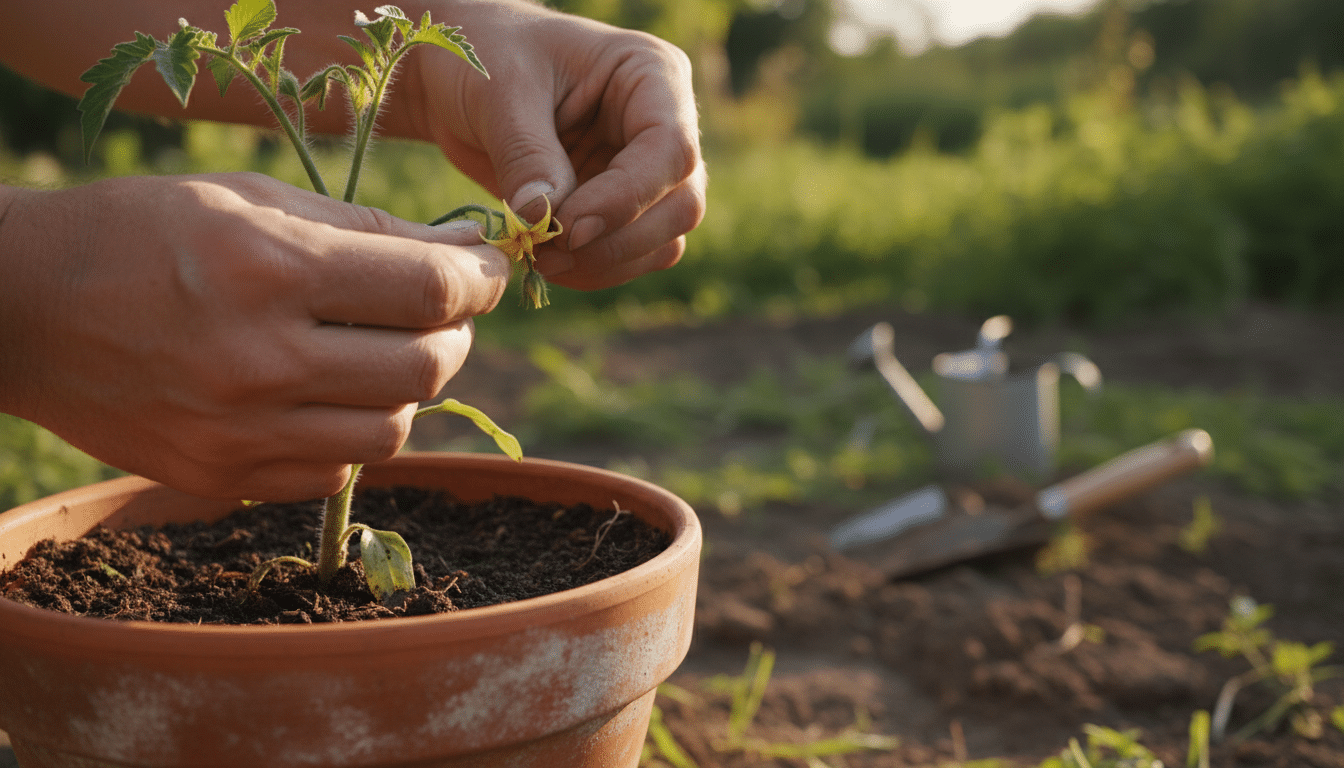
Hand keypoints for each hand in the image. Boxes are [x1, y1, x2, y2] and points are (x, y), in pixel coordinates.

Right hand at [0, 173, 508, 500]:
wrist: (25, 307)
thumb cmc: (141, 230)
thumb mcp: (250, 198)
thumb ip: (363, 228)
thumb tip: (459, 251)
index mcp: (270, 270)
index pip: (429, 289)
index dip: (479, 279)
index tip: (486, 270)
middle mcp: (261, 359)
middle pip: (425, 368)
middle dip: (456, 334)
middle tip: (442, 311)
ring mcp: (240, 431)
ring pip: (391, 431)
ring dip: (409, 390)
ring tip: (385, 354)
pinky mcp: (221, 476)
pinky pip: (336, 471)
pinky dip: (353, 434)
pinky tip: (330, 396)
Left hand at [402, 0, 706, 290]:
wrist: (456, 76)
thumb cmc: (481, 55)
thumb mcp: (499, 90)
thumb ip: (527, 154)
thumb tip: (544, 220)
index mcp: (651, 74)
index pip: (670, 149)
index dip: (627, 198)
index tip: (568, 227)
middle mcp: (663, 125)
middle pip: (681, 204)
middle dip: (618, 241)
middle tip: (549, 253)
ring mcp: (646, 173)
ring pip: (663, 241)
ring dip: (606, 264)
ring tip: (540, 258)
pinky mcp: (619, 210)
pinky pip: (630, 258)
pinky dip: (593, 271)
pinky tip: (545, 260)